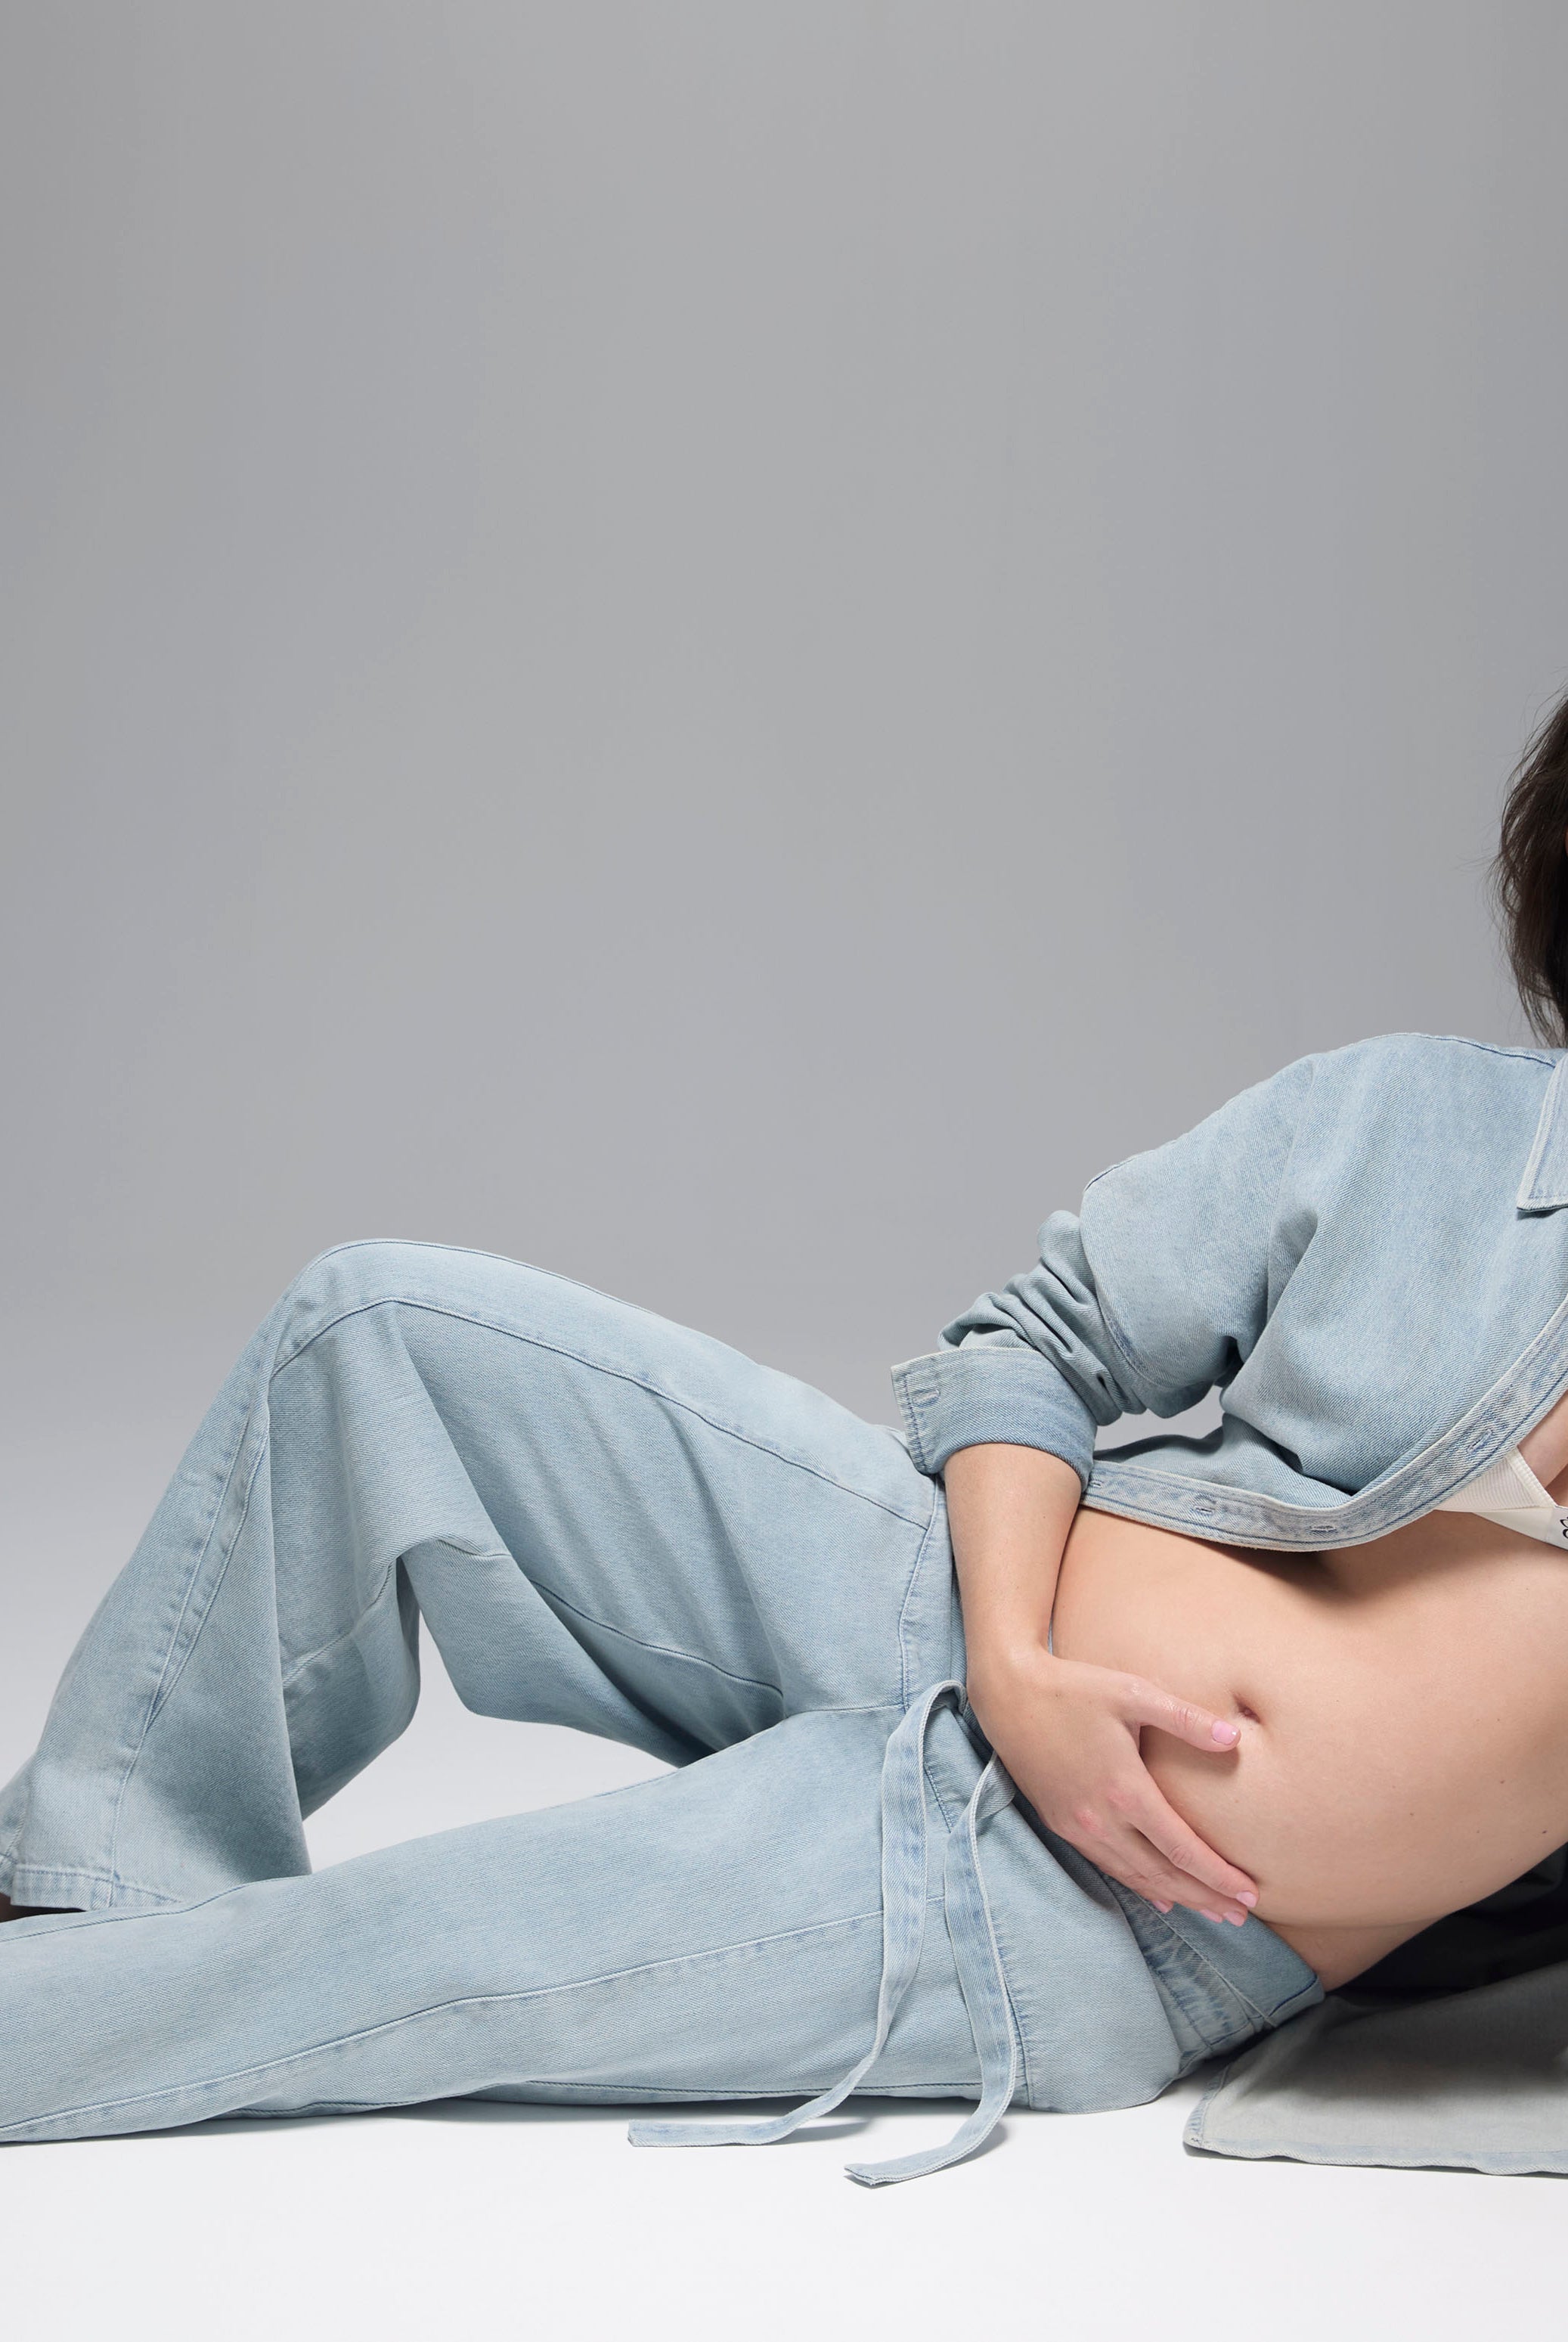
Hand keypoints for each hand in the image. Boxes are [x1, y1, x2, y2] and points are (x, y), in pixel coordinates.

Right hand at [968, 1642, 1258, 1922]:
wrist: (1010, 1694)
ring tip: (1211, 1911)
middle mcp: (1101, 1820)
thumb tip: (1236, 1740)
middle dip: (1205, 1898)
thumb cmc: (1075, 1687)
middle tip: (1241, 1915)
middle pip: (1163, 1875)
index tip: (1250, 1892)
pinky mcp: (1061, 1824)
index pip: (1182, 1850)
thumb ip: (1186, 1719)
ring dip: (1176, 1897)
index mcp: (1125, 1791)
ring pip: (1136, 1877)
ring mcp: (1078, 1827)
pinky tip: (1159, 1896)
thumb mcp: (1133, 1692)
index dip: (1218, 1876)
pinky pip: (1109, 1866)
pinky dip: (1139, 1885)